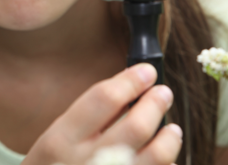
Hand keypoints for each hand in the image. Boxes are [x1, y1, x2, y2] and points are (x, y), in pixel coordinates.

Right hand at [22, 64, 181, 164]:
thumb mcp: (55, 141)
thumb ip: (86, 118)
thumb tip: (127, 88)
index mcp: (62, 139)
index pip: (103, 99)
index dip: (130, 81)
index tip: (146, 71)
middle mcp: (84, 162)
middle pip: (135, 126)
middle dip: (155, 104)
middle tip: (163, 92)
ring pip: (156, 156)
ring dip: (169, 138)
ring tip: (172, 129)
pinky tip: (164, 160)